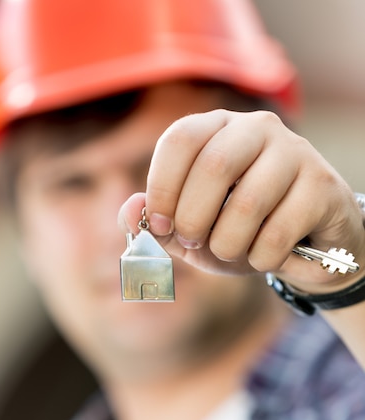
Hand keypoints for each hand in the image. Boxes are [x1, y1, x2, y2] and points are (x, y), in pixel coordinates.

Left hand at [119, 109, 364, 292]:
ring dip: (229, 244)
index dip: (161, 187)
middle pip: (213, 167)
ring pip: (247, 203)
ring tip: (232, 251)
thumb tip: (130, 210)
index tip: (159, 226)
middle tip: (195, 241)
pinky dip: (262, 258)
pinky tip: (265, 256)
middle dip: (193, 219)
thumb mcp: (191, 234)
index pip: (179, 139)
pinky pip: (279, 231)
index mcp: (216, 130)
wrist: (303, 248)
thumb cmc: (240, 233)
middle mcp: (255, 129)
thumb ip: (157, 224)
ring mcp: (294, 152)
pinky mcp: (322, 184)